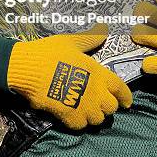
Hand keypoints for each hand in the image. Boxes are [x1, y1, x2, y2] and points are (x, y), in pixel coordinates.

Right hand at [7, 24, 131, 128]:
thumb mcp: (71, 41)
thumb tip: (104, 31)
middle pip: (111, 107)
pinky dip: (80, 123)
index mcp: (97, 71)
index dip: (126, 96)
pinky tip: (74, 115)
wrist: (29, 68)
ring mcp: (82, 105)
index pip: (120, 88)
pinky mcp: (68, 116)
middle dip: (107, 105)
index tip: (127, 102)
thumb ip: (89, 39)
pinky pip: (81, 126)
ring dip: (94, 115)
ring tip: (87, 110)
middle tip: (99, 102)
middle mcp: (94, 90)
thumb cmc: (50, 52)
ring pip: (97, 119)